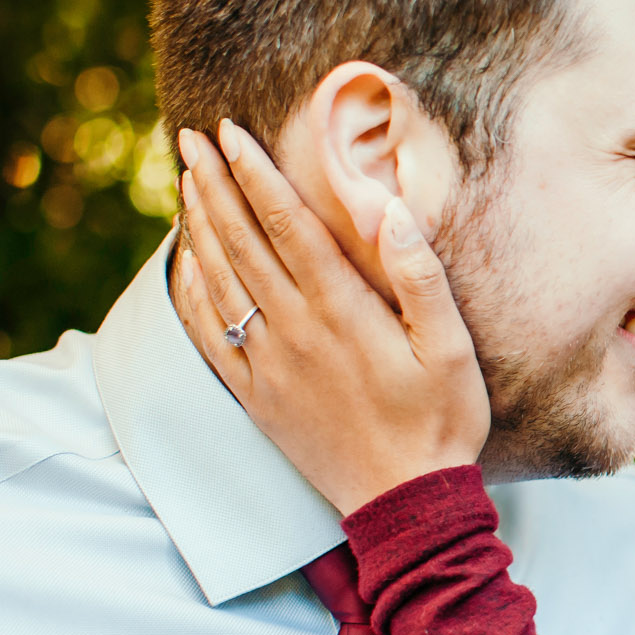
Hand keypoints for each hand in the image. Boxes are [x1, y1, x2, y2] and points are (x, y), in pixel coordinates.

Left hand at [173, 119, 490, 515]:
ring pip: (220, 281)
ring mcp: (269, 364)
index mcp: (342, 312)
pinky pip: (209, 335)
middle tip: (190, 140)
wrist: (406, 500)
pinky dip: (191, 294)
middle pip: (242, 243)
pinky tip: (184, 267)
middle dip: (214, 185)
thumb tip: (388, 210)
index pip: (287, 226)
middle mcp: (295, 331)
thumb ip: (420, 276)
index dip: (257, 175)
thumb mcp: (451, 347)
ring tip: (184, 184)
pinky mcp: (258, 396)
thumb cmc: (440, 420)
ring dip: (198, 227)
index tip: (232, 133)